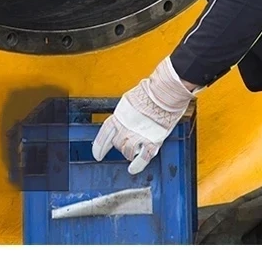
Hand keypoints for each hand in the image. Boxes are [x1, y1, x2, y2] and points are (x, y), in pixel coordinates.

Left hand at [92, 57, 195, 174]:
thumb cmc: (150, 92)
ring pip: (128, 153)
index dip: (99, 146)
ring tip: (134, 150)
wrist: (164, 92)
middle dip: (119, 145)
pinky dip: (137, 165)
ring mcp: (139, 136)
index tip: (97, 155)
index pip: (104, 134)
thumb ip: (125, 114)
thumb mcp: (130, 101)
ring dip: (129, 153)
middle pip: (117, 144)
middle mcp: (126, 128)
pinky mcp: (153, 141)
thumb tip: (123, 121)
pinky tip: (133, 169)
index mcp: (119, 116)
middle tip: (126, 142)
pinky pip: (142, 158)